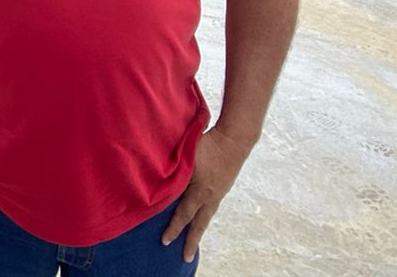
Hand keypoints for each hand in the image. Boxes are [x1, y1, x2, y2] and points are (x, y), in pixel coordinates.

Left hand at [161, 126, 253, 261]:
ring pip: (206, 215)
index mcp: (201, 192)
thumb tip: (161, 184)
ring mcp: (219, 192)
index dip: (173, 228)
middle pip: (199, 223)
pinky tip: (201, 214)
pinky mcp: (223, 186)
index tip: (165, 241)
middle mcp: (211, 196)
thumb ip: (175, 172)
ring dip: (199, 228)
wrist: (234, 139)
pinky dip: (204, 214)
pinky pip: (211, 206)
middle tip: (186, 257)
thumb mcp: (187, 158)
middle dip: (191, 240)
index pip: (183, 215)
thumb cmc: (207, 144)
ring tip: (193, 239)